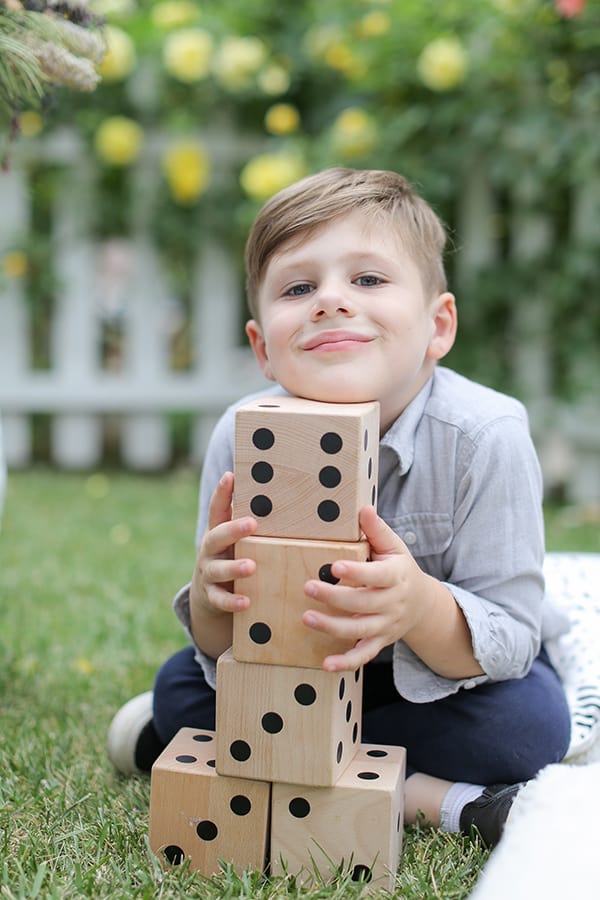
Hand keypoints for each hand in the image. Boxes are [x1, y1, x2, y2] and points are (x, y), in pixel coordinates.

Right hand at [191, 472, 257, 615]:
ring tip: (250, 567)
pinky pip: (221, 600)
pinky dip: (232, 601)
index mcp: (218, 532)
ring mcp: (209, 573)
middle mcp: (210, 550)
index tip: (230, 476)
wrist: (209, 594)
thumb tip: (279, 494)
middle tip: (251, 524)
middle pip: (216, 536)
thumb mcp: (236, 539)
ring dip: (234, 568)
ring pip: (218, 569)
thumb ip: (250, 522)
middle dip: (233, 530)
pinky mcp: (212, 596)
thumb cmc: (232, 556)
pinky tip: (246, 602)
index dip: (222, 493)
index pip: (217, 509)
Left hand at [302, 505, 434, 671]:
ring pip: (359, 630)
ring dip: (332, 627)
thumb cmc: (400, 569)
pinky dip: (346, 663)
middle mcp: (393, 603)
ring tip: (307, 618)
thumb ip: (377, 530)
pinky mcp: (379, 642)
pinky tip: (326, 665)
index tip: (334, 566)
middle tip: (308, 587)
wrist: (423, 605)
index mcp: (396, 576)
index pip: (377, 576)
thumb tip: (363, 508)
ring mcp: (386, 625)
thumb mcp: (395, 547)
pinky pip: (363, 655)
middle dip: (334, 597)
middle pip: (363, 603)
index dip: (357, 572)